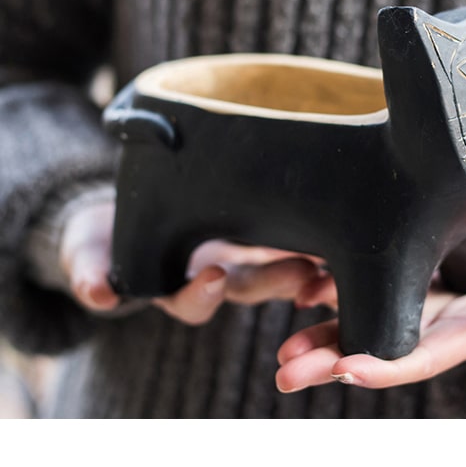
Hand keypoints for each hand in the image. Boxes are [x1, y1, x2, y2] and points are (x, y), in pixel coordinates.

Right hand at [59, 200, 325, 323]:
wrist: (128, 212)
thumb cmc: (106, 238)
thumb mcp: (88, 252)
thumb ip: (89, 270)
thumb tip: (97, 293)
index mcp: (176, 288)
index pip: (191, 301)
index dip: (201, 294)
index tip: (212, 274)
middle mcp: (215, 276)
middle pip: (249, 286)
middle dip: (274, 281)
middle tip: (301, 272)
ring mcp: (238, 253)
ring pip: (276, 262)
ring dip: (302, 260)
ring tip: (328, 249)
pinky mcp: (254, 226)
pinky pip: (283, 233)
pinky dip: (304, 231)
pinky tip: (328, 217)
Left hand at [275, 250, 465, 391]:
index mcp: (464, 334)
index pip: (417, 356)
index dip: (379, 365)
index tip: (340, 369)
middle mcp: (434, 328)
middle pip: (378, 349)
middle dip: (330, 361)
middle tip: (285, 371)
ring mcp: (420, 309)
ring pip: (366, 324)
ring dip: (323, 336)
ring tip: (283, 348)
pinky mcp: (414, 286)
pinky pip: (372, 292)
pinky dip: (337, 294)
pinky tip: (305, 292)